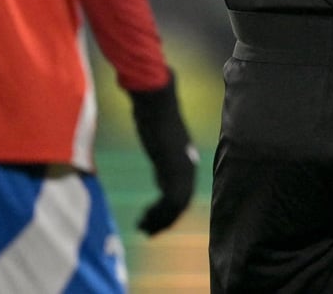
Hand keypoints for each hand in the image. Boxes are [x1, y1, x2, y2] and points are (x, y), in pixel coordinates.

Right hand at [130, 73, 198, 235]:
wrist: (156, 100)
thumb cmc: (155, 111)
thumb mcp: (161, 136)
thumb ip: (164, 149)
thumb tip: (162, 151)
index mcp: (187, 159)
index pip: (184, 193)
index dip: (171, 210)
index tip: (156, 220)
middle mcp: (189, 166)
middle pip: (182, 202)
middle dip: (165, 220)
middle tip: (149, 232)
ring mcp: (182, 167)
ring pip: (177, 205)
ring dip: (161, 221)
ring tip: (144, 230)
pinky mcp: (173, 167)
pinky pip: (170, 200)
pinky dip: (158, 214)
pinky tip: (143, 220)